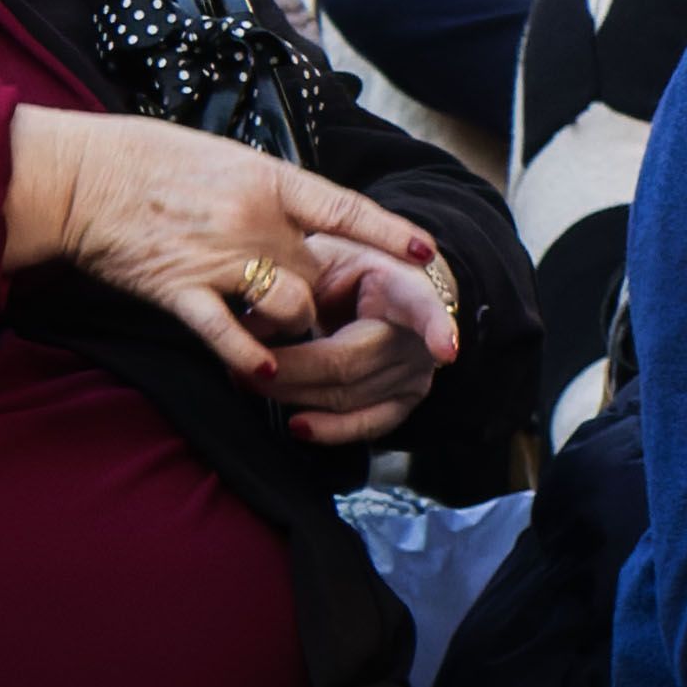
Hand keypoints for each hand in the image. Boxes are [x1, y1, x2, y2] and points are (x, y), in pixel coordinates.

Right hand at [4, 107, 453, 385]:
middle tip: (315, 312)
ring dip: (292, 326)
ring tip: (278, 331)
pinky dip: (252, 356)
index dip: (389, 233)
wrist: (81, 178)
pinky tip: (264, 372)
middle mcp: (253, 221)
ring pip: (291, 307)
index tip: (427, 255)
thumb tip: (300, 218)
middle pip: (318, 274)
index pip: (346, 209)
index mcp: (269, 180)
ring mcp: (219, 258)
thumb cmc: (148, 161)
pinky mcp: (181, 291)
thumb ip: (268, 194)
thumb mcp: (225, 159)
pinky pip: (230, 333)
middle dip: (321, 298)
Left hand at [259, 250, 450, 444]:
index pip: (424, 308)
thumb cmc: (355, 269)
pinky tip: (298, 425)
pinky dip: (330, 430)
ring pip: (347, 397)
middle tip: (242, 366)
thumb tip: (248, 325)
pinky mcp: (403, 402)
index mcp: (408, 287)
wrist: (386, 289)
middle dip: (291, 369)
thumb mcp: (328, 256)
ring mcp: (414, 375)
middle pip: (352, 362)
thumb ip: (293, 282)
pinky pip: (367, 426)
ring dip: (292, 395)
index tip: (444, 350)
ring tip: (248, 382)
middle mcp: (418, 337)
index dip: (436, 327)